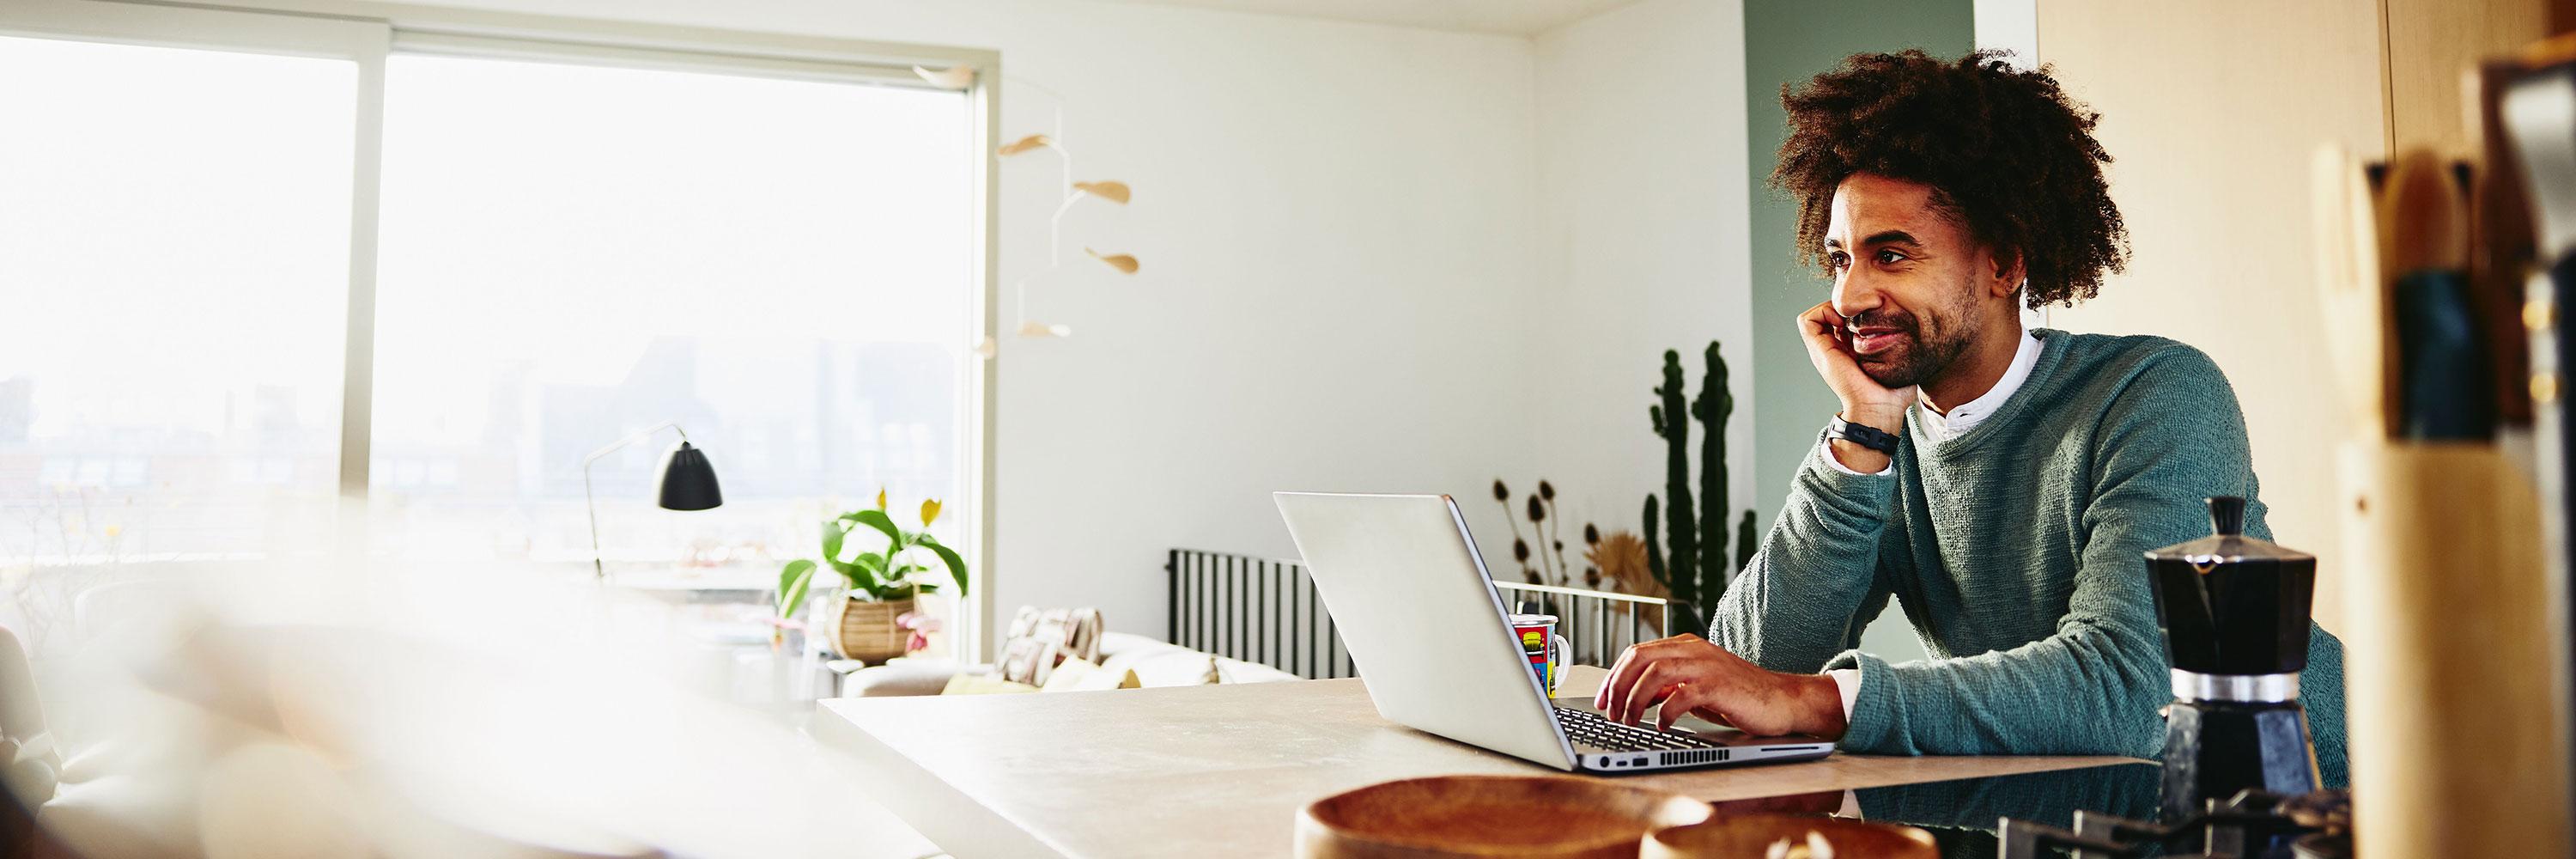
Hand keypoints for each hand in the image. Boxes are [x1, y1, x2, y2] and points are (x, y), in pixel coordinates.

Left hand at [1593, 634, 1847, 738]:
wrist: (1782, 700)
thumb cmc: (1739, 695)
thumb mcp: (1695, 687)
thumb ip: (1668, 686)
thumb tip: (1635, 695)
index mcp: (1685, 646)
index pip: (1636, 653)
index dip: (1613, 677)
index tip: (1601, 700)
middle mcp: (1693, 650)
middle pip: (1640, 659)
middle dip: (1618, 687)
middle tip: (1610, 714)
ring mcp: (1707, 666)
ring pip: (1655, 674)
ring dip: (1635, 700)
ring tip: (1630, 722)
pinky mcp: (1720, 686)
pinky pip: (1682, 695)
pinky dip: (1665, 713)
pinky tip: (1662, 726)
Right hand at [1795, 301, 1912, 432]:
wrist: (1878, 407)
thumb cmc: (1892, 390)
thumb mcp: (1897, 360)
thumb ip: (1898, 346)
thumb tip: (1911, 331)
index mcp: (1850, 350)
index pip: (1846, 319)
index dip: (1857, 310)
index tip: (1873, 315)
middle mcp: (1834, 347)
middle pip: (1831, 313)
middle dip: (1846, 306)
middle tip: (1862, 312)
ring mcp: (1824, 348)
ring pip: (1817, 314)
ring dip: (1832, 307)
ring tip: (1850, 316)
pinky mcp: (1819, 349)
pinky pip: (1807, 320)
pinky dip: (1823, 313)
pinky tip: (1842, 321)